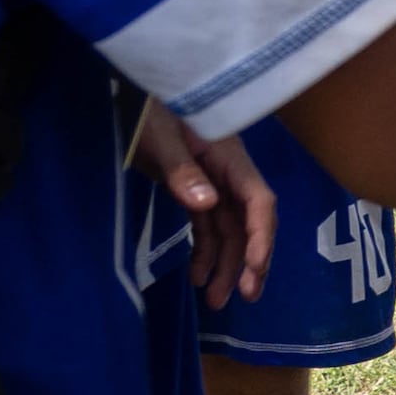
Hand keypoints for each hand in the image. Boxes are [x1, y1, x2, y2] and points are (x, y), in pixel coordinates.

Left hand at [131, 102, 273, 306]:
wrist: (133, 94)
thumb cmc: (149, 109)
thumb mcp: (160, 137)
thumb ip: (182, 170)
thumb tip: (207, 205)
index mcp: (229, 159)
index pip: (258, 202)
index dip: (262, 237)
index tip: (255, 270)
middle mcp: (228, 174)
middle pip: (249, 223)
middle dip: (249, 260)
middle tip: (245, 296)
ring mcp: (212, 182)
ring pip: (229, 230)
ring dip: (226, 264)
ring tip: (214, 300)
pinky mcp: (194, 188)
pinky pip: (208, 226)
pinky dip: (205, 251)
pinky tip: (196, 276)